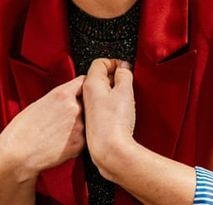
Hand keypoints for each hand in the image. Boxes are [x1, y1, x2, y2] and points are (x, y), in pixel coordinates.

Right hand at [0, 76, 85, 183]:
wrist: (17, 155)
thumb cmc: (21, 130)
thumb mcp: (39, 103)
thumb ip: (59, 98)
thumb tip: (70, 98)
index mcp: (62, 94)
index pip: (84, 82)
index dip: (83, 87)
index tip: (83, 91)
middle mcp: (74, 108)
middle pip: (88, 102)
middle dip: (82, 107)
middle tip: (65, 117)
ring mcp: (79, 127)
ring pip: (87, 121)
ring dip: (79, 124)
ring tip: (59, 132)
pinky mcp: (80, 144)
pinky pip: (84, 138)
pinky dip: (76, 139)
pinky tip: (60, 142)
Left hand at [81, 58, 136, 181]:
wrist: (109, 150)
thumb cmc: (114, 123)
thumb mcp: (125, 91)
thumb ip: (124, 75)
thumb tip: (123, 68)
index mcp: (91, 84)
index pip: (99, 63)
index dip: (114, 62)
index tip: (125, 68)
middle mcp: (85, 95)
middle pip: (99, 77)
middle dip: (114, 77)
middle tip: (126, 83)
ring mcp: (87, 109)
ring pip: (101, 92)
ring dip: (113, 92)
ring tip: (124, 99)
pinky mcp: (92, 121)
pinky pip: (101, 106)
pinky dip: (110, 105)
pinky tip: (119, 113)